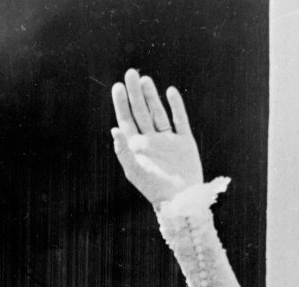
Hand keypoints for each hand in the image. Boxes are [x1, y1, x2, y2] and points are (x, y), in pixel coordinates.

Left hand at [110, 69, 202, 206]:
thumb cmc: (153, 188)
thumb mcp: (134, 170)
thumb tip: (114, 129)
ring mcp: (168, 140)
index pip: (126, 120)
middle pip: (141, 112)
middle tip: (131, 73)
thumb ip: (124, 150)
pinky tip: (170, 92)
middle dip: (136, 93)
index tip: (118, 86)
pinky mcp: (185, 141)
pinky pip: (180, 120)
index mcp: (136, 147)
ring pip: (158, 112)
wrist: (180, 199)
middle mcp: (151, 141)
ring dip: (152, 96)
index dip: (122, 104)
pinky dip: (176, 106)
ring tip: (146, 80)